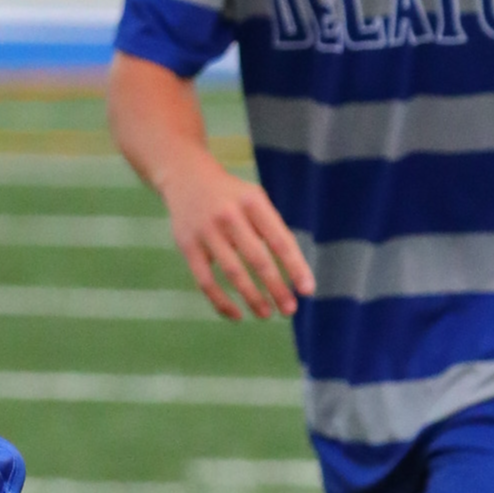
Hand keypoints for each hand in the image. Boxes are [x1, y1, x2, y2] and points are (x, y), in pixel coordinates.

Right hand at [157, 160, 312, 321]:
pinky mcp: (187, 246)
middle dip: (276, 287)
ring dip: (252, 297)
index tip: (307, 290)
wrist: (186, 177)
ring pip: (232, 273)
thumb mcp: (255, 200)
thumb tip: (293, 274)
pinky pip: (205, 281)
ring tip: (266, 314)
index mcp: (253, 202)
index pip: (280, 240)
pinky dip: (221, 302)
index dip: (295, 267)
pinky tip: (236, 315)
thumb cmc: (232, 196)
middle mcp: (229, 215)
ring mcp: (206, 231)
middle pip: (257, 259)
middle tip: (290, 309)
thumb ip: (272, 230)